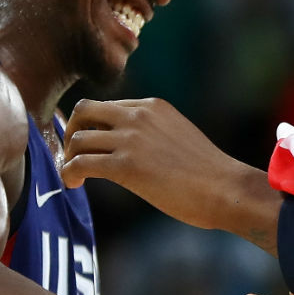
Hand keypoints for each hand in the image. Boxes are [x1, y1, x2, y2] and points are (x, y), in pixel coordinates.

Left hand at [61, 98, 281, 251]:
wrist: (225, 189)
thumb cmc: (209, 173)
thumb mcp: (179, 136)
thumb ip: (154, 133)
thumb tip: (135, 150)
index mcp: (153, 105)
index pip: (107, 106)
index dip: (92, 126)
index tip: (91, 146)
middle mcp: (138, 114)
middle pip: (84, 110)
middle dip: (72, 131)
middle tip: (74, 155)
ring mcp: (131, 138)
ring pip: (77, 138)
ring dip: (68, 157)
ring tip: (75, 176)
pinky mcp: (125, 165)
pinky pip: (80, 163)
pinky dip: (69, 173)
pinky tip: (74, 185)